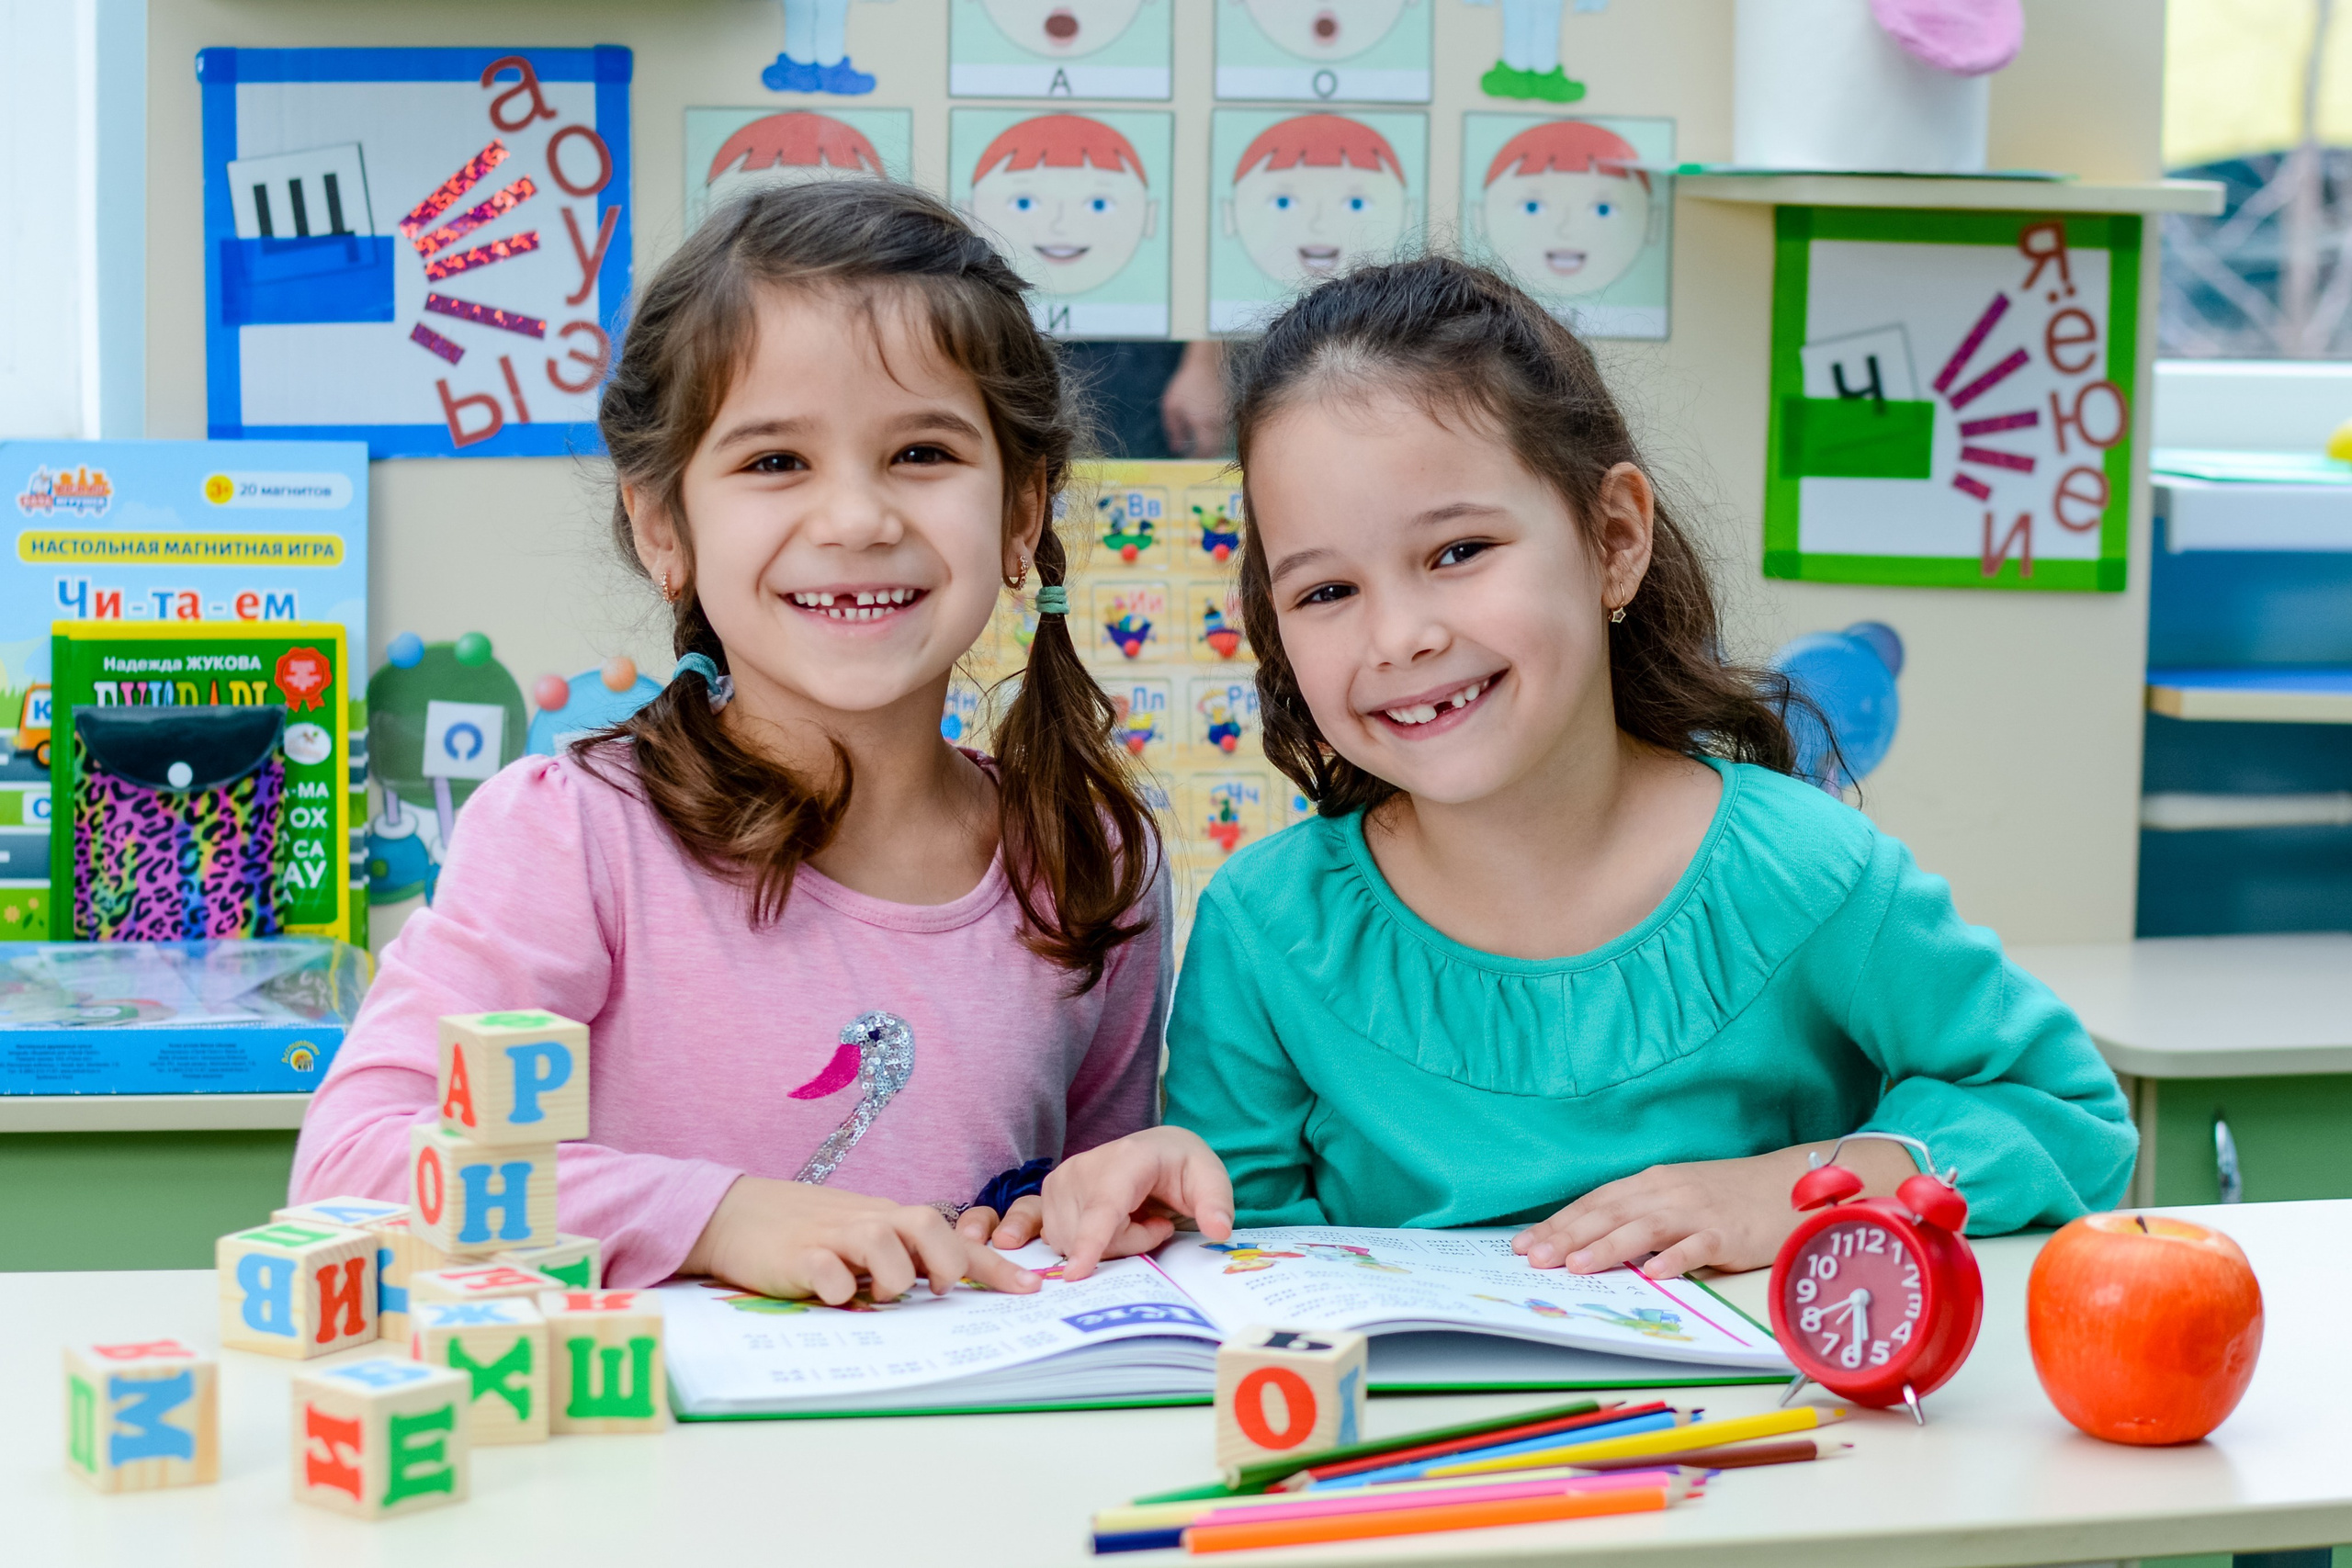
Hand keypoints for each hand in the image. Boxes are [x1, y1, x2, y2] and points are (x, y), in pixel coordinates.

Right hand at [680, 1176, 1039, 1303]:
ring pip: (884, 1244)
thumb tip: (953, 1283)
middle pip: (929, 1225)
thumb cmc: (809, 1230)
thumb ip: (903, 1253)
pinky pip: (826, 1272)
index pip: (954, 1239)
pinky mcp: (797, 1257)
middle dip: (946, 1262)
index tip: (1032, 1290)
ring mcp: (833, 1236)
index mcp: (891, 1219)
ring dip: (893, 1278)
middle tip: (936, 1290)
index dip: (995, 1266)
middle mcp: (870, 1221)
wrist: (736, 1213)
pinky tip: (832, 1297)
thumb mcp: (864, 1235)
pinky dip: (836, 1289)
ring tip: (878, 1295)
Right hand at [1039, 1126, 1235, 1279]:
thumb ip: (1217, 1203)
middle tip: (1156, 1221)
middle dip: (1131, 1243)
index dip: (1091, 1242)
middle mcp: (1083, 1167)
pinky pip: (1064, 1243)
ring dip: (1111, 1244)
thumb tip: (1219, 1231)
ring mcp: (1060, 1182)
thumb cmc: (1181, 1165)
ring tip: (1134, 1218)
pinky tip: (1109, 1222)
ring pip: (1076, 1245)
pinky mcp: (1047, 1197)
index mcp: (1126, 1159)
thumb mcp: (1210, 1178)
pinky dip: (1089, 1243)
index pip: (1104, 1208)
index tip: (1075, 1274)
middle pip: (1096, 1238)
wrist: (1154, 1149)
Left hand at [1161, 341, 1227, 457]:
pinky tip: (1209, 434)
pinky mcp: (1230, 412)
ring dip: (1213, 448)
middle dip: (1205, 456)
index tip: (1188, 460)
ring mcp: (1226, 417)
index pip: (1203, 451)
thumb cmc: (1186, 383)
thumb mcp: (1171, 406)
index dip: (1196, 459)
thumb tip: (1175, 449)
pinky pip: (1227, 432)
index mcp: (1203, 423)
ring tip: (1201, 447)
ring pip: (1224, 443)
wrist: (1207, 363)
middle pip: (1216, 450)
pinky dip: (1219, 438)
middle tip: (1195, 457)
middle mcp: (1218, 423)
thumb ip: (1173, 429)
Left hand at [1512, 1138, 1918, 1278]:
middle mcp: (1667, 1193)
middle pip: (1609, 1214)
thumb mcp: (1676, 1197)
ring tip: (1577, 1266)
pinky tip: (1653, 1273)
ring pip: (1643, 1229)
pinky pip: (1697, 1247)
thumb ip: (1639, 1215)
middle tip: (1534, 1258)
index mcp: (1650, 1183)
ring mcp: (1697, 1212)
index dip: (1558, 1223)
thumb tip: (1589, 1242)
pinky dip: (1674, 1259)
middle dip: (1567, 1236)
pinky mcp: (1728, 1233)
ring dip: (1608, 1247)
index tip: (1524, 1244)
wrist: (1790, 1186)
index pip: (1594, 1203)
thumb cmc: (1728, 1197)